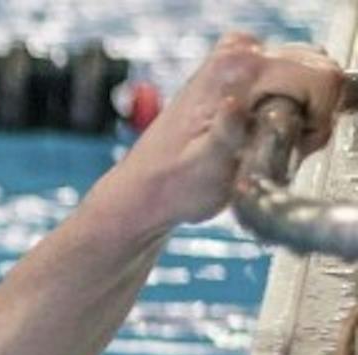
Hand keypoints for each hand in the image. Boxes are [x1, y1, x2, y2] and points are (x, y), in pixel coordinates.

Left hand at [91, 34, 345, 237]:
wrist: (147, 189)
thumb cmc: (174, 185)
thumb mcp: (208, 166)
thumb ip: (229, 134)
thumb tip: (233, 104)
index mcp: (235, 69)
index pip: (319, 78)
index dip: (316, 118)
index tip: (291, 144)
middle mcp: (238, 53)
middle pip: (318, 74)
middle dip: (310, 115)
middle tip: (274, 147)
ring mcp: (240, 58)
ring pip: (309, 79)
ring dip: (300, 115)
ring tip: (262, 144)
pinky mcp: (241, 70)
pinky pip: (293, 81)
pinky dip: (289, 109)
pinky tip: (259, 132)